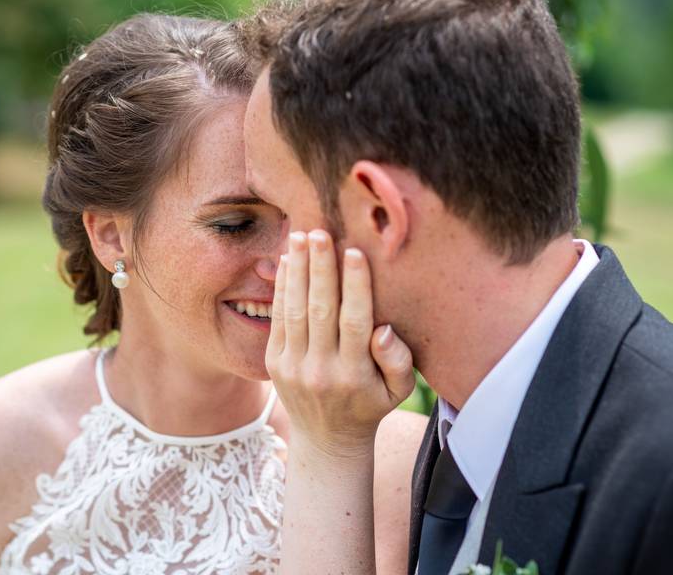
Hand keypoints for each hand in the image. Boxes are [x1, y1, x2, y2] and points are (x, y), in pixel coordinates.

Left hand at [267, 229, 414, 459]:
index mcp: (355, 375)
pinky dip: (283, 288)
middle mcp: (321, 370)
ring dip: (298, 270)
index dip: (355, 285)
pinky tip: (289, 260)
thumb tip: (383, 330)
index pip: (354, 322)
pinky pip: (278, 319)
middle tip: (320, 232)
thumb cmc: (370, 405)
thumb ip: (398, 361)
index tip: (355, 251)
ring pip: (295, 311)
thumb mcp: (397, 391)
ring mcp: (293, 367)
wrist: (327, 440)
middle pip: (320, 310)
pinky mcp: (274, 363)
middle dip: (321, 268)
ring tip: (300, 235)